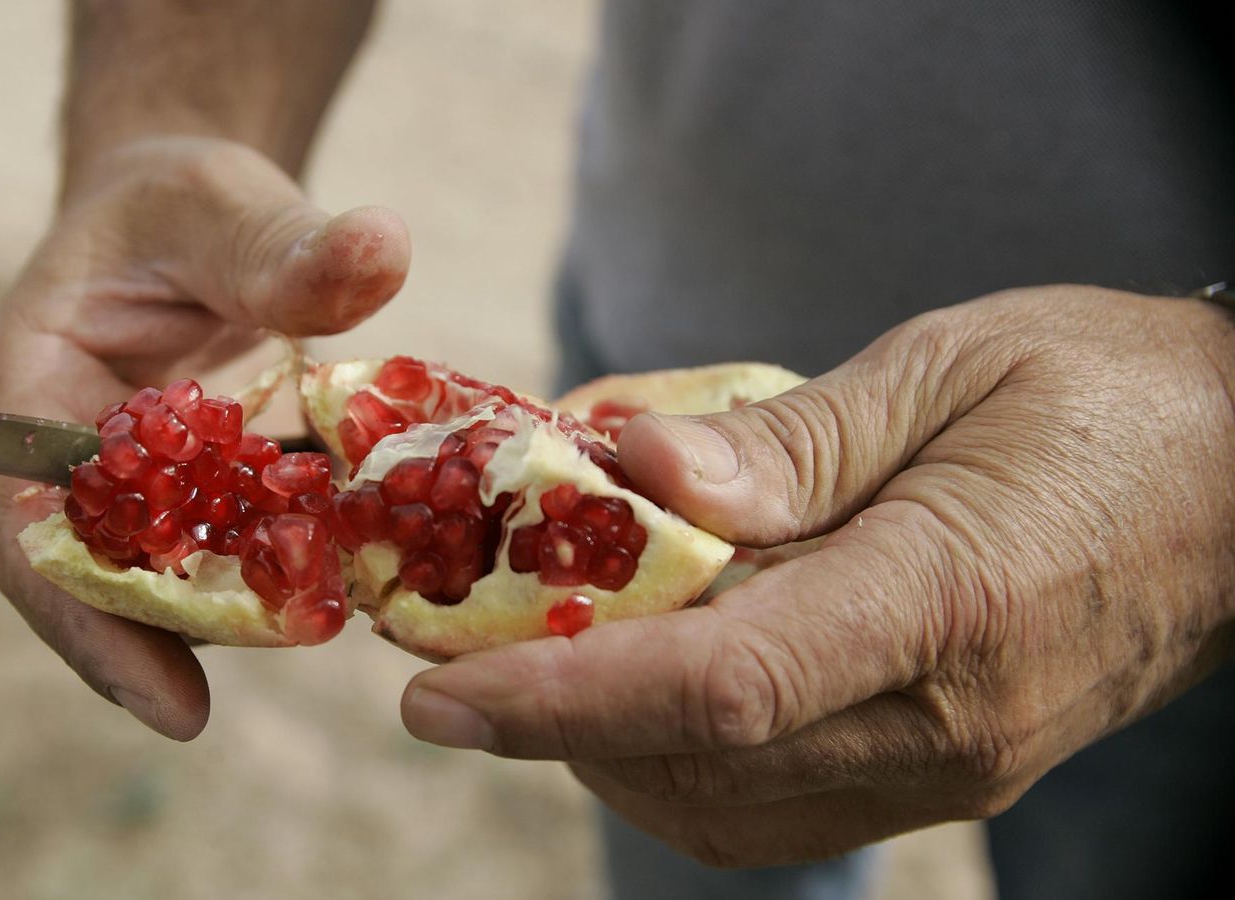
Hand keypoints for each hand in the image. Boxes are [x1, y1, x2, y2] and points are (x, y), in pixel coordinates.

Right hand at [0, 137, 408, 738]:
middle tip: (198, 714)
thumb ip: (284, 245)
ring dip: (217, 619)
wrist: (187, 210)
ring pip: (158, 577)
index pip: (31, 529)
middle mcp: (64, 455)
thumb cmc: (177, 201)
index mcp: (27, 390)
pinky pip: (222, 551)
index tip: (159, 697)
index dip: (85, 620)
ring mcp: (128, 486)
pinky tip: (337, 591)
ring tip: (300, 642)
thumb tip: (382, 251)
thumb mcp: (222, 205)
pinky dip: (271, 574)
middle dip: (145, 643)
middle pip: (90, 578)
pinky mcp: (190, 496)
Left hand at [400, 286, 1234, 864]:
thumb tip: (629, 470)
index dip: (558, 697)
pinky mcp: (942, 774)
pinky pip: (772, 804)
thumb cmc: (1100, 394)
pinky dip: (673, 757)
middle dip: (547, 718)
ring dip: (600, 744)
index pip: (717, 688)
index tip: (435, 693)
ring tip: (529, 651)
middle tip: (447, 643)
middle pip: (696, 760)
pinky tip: (636, 678)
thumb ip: (785, 443)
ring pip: (721, 805)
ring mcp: (949, 769)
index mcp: (951, 603)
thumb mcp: (945, 368)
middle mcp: (946, 723)